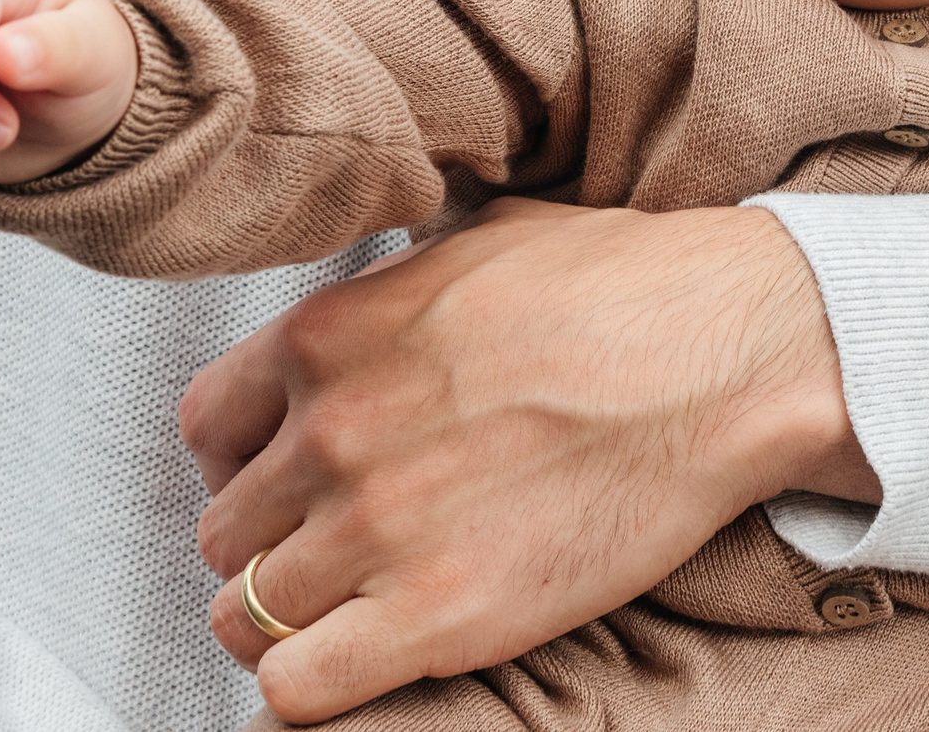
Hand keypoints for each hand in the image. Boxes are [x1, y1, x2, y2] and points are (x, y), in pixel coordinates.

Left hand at [180, 197, 876, 724]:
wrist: (724, 352)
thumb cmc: (623, 285)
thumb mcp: (472, 241)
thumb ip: (387, 288)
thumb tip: (371, 299)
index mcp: (325, 337)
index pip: (204, 430)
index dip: (242, 465)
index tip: (289, 482)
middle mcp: (327, 433)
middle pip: (223, 532)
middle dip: (275, 545)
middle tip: (340, 550)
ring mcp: (374, 528)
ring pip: (245, 616)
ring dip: (293, 621)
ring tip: (357, 611)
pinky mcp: (436, 615)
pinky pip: (295, 688)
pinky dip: (312, 687)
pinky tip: (366, 659)